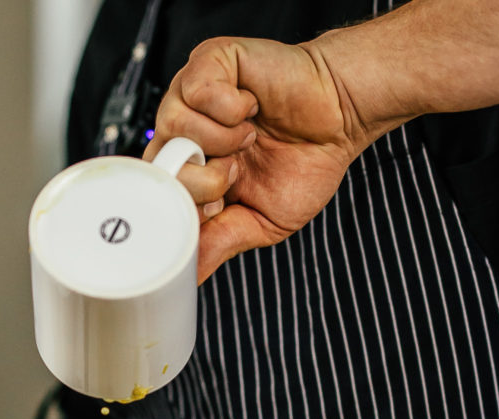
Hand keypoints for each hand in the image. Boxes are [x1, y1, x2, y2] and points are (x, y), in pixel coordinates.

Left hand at [144, 37, 365, 282]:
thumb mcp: (261, 222)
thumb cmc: (305, 163)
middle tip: (237, 172)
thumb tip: (189, 276)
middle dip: (202, 180)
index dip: (188, 207)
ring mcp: (192, 95)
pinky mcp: (210, 62)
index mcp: (192, 170)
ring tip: (249, 138)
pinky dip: (229, 108)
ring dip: (220, 142)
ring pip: (171, 125)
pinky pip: (195, 90)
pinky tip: (250, 108)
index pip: (158, 194)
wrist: (341, 118)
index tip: (223, 204)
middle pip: (157, 164)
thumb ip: (221, 243)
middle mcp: (184, 132)